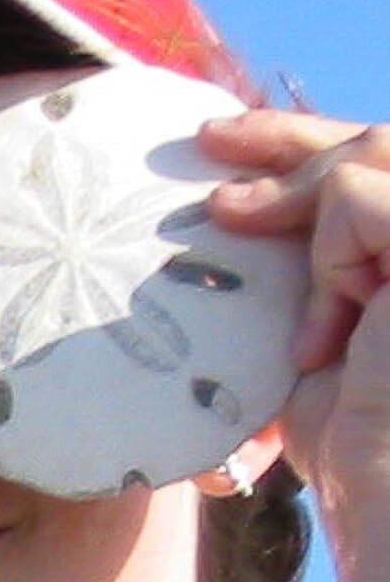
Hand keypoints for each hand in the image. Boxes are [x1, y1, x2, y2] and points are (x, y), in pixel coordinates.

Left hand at [208, 111, 389, 578]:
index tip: (224, 152)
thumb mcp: (313, 338)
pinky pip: (366, 199)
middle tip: (210, 140)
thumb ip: (306, 278)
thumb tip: (236, 214)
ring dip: (301, 197)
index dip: (307, 146)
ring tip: (240, 232)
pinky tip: (320, 336)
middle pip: (382, 141)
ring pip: (376, 154)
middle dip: (290, 135)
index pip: (377, 168)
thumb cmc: (357, 446)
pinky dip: (328, 251)